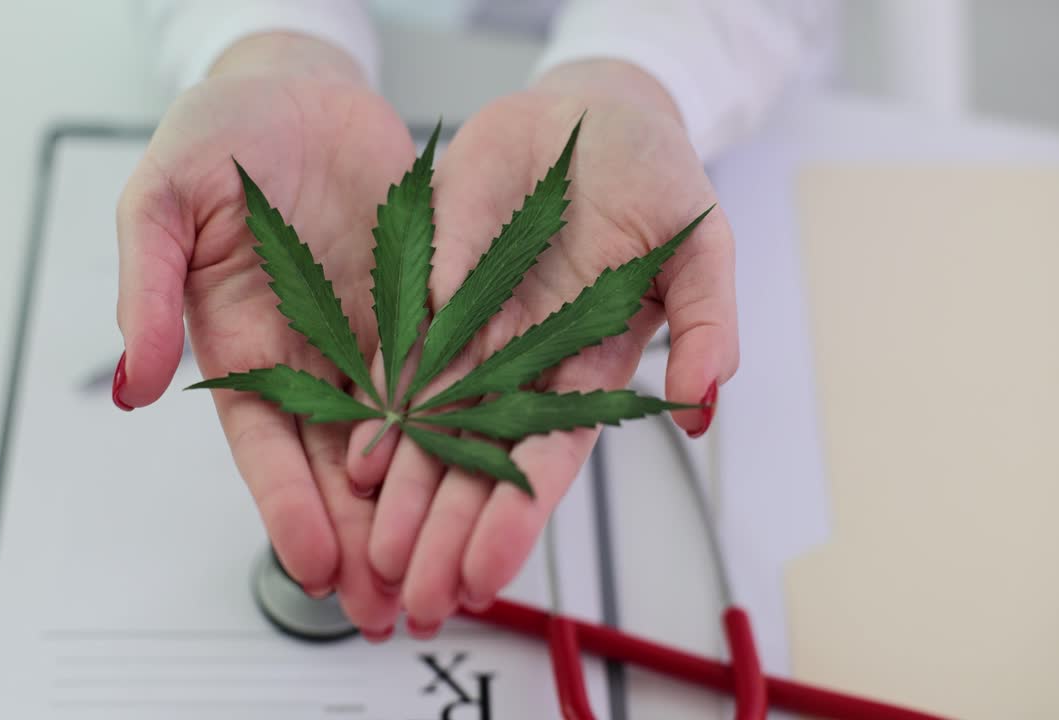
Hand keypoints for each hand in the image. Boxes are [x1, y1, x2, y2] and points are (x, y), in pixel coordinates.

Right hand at [113, 33, 411, 635]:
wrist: (304, 88)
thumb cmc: (224, 132)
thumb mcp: (164, 197)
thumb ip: (146, 287)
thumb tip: (132, 384)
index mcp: (244, 342)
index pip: (265, 442)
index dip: (286, 505)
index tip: (314, 562)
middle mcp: (312, 354)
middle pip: (335, 465)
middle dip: (357, 540)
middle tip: (383, 606)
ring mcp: (372, 337)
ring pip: (397, 442)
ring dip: (413, 512)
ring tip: (434, 575)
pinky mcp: (424, 311)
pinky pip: (450, 379)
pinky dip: (464, 437)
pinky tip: (482, 484)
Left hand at [346, 60, 738, 634]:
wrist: (590, 116)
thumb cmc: (654, 177)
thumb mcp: (700, 244)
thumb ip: (704, 322)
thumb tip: (703, 403)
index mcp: (586, 363)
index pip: (546, 456)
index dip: (515, 516)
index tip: (483, 572)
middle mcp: (522, 361)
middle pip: (478, 461)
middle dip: (446, 532)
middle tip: (416, 596)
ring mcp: (471, 330)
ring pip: (430, 426)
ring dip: (403, 494)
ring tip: (376, 558)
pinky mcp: (430, 289)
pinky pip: (396, 355)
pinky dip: (375, 409)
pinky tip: (354, 462)